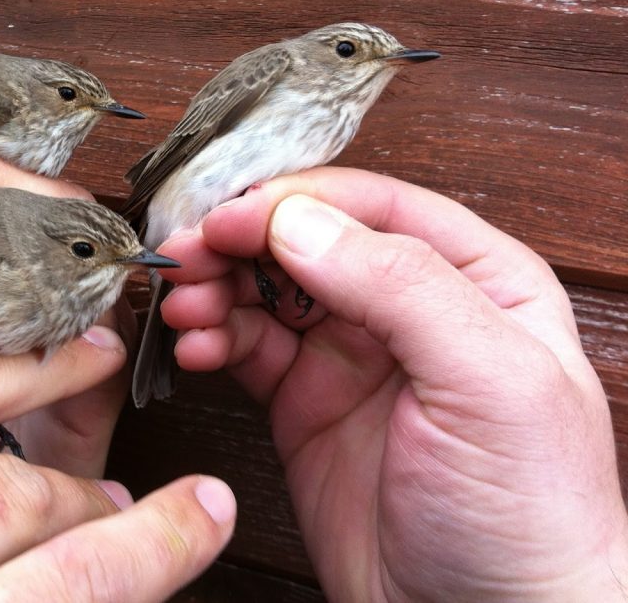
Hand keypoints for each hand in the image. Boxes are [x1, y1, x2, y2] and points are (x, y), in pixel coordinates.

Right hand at [159, 167, 627, 601]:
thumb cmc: (528, 514)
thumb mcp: (490, 382)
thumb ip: (401, 286)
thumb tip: (297, 220)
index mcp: (476, 278)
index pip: (373, 206)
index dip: (292, 201)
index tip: (228, 217)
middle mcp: (409, 304)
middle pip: (308, 239)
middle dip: (240, 241)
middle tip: (187, 257)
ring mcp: (354, 353)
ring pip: (268, 289)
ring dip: (218, 288)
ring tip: (186, 308)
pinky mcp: (306, 401)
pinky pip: (248, 347)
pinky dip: (214, 337)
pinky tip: (197, 347)